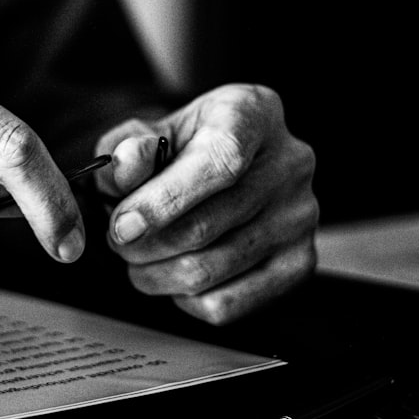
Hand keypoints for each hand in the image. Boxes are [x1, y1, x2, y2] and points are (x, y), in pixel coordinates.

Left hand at [94, 84, 317, 324]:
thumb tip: (125, 167)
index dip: (162, 201)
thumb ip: (128, 148)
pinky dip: (185, 299)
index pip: (219, 163)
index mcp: (254, 114)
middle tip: (119, 241)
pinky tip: (173, 276)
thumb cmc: (187, 146)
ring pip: (210, 270)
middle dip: (143, 244)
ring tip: (138, 259)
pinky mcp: (299, 263)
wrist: (235, 162)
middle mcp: (290, 163)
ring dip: (154, 275)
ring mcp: (300, 217)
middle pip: (206, 226)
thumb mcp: (150, 131)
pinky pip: (227, 304)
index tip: (121, 226)